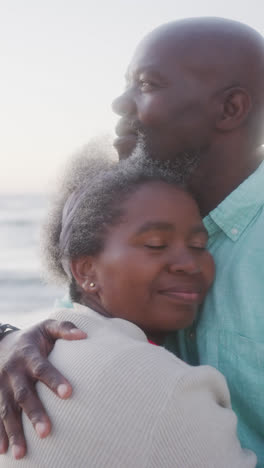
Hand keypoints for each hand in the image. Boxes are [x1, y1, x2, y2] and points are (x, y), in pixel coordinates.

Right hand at [0, 320, 86, 458]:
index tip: (69, 393)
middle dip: (34, 413)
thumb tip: (84, 335)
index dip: (54, 379)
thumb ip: (64, 329)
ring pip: (6, 409)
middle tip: (46, 432)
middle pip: (23, 394)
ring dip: (13, 431)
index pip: (41, 368)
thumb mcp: (46, 327)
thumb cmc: (33, 337)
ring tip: (21, 452)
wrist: (1, 342)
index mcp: (28, 354)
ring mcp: (1, 384)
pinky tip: (3, 451)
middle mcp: (13, 371)